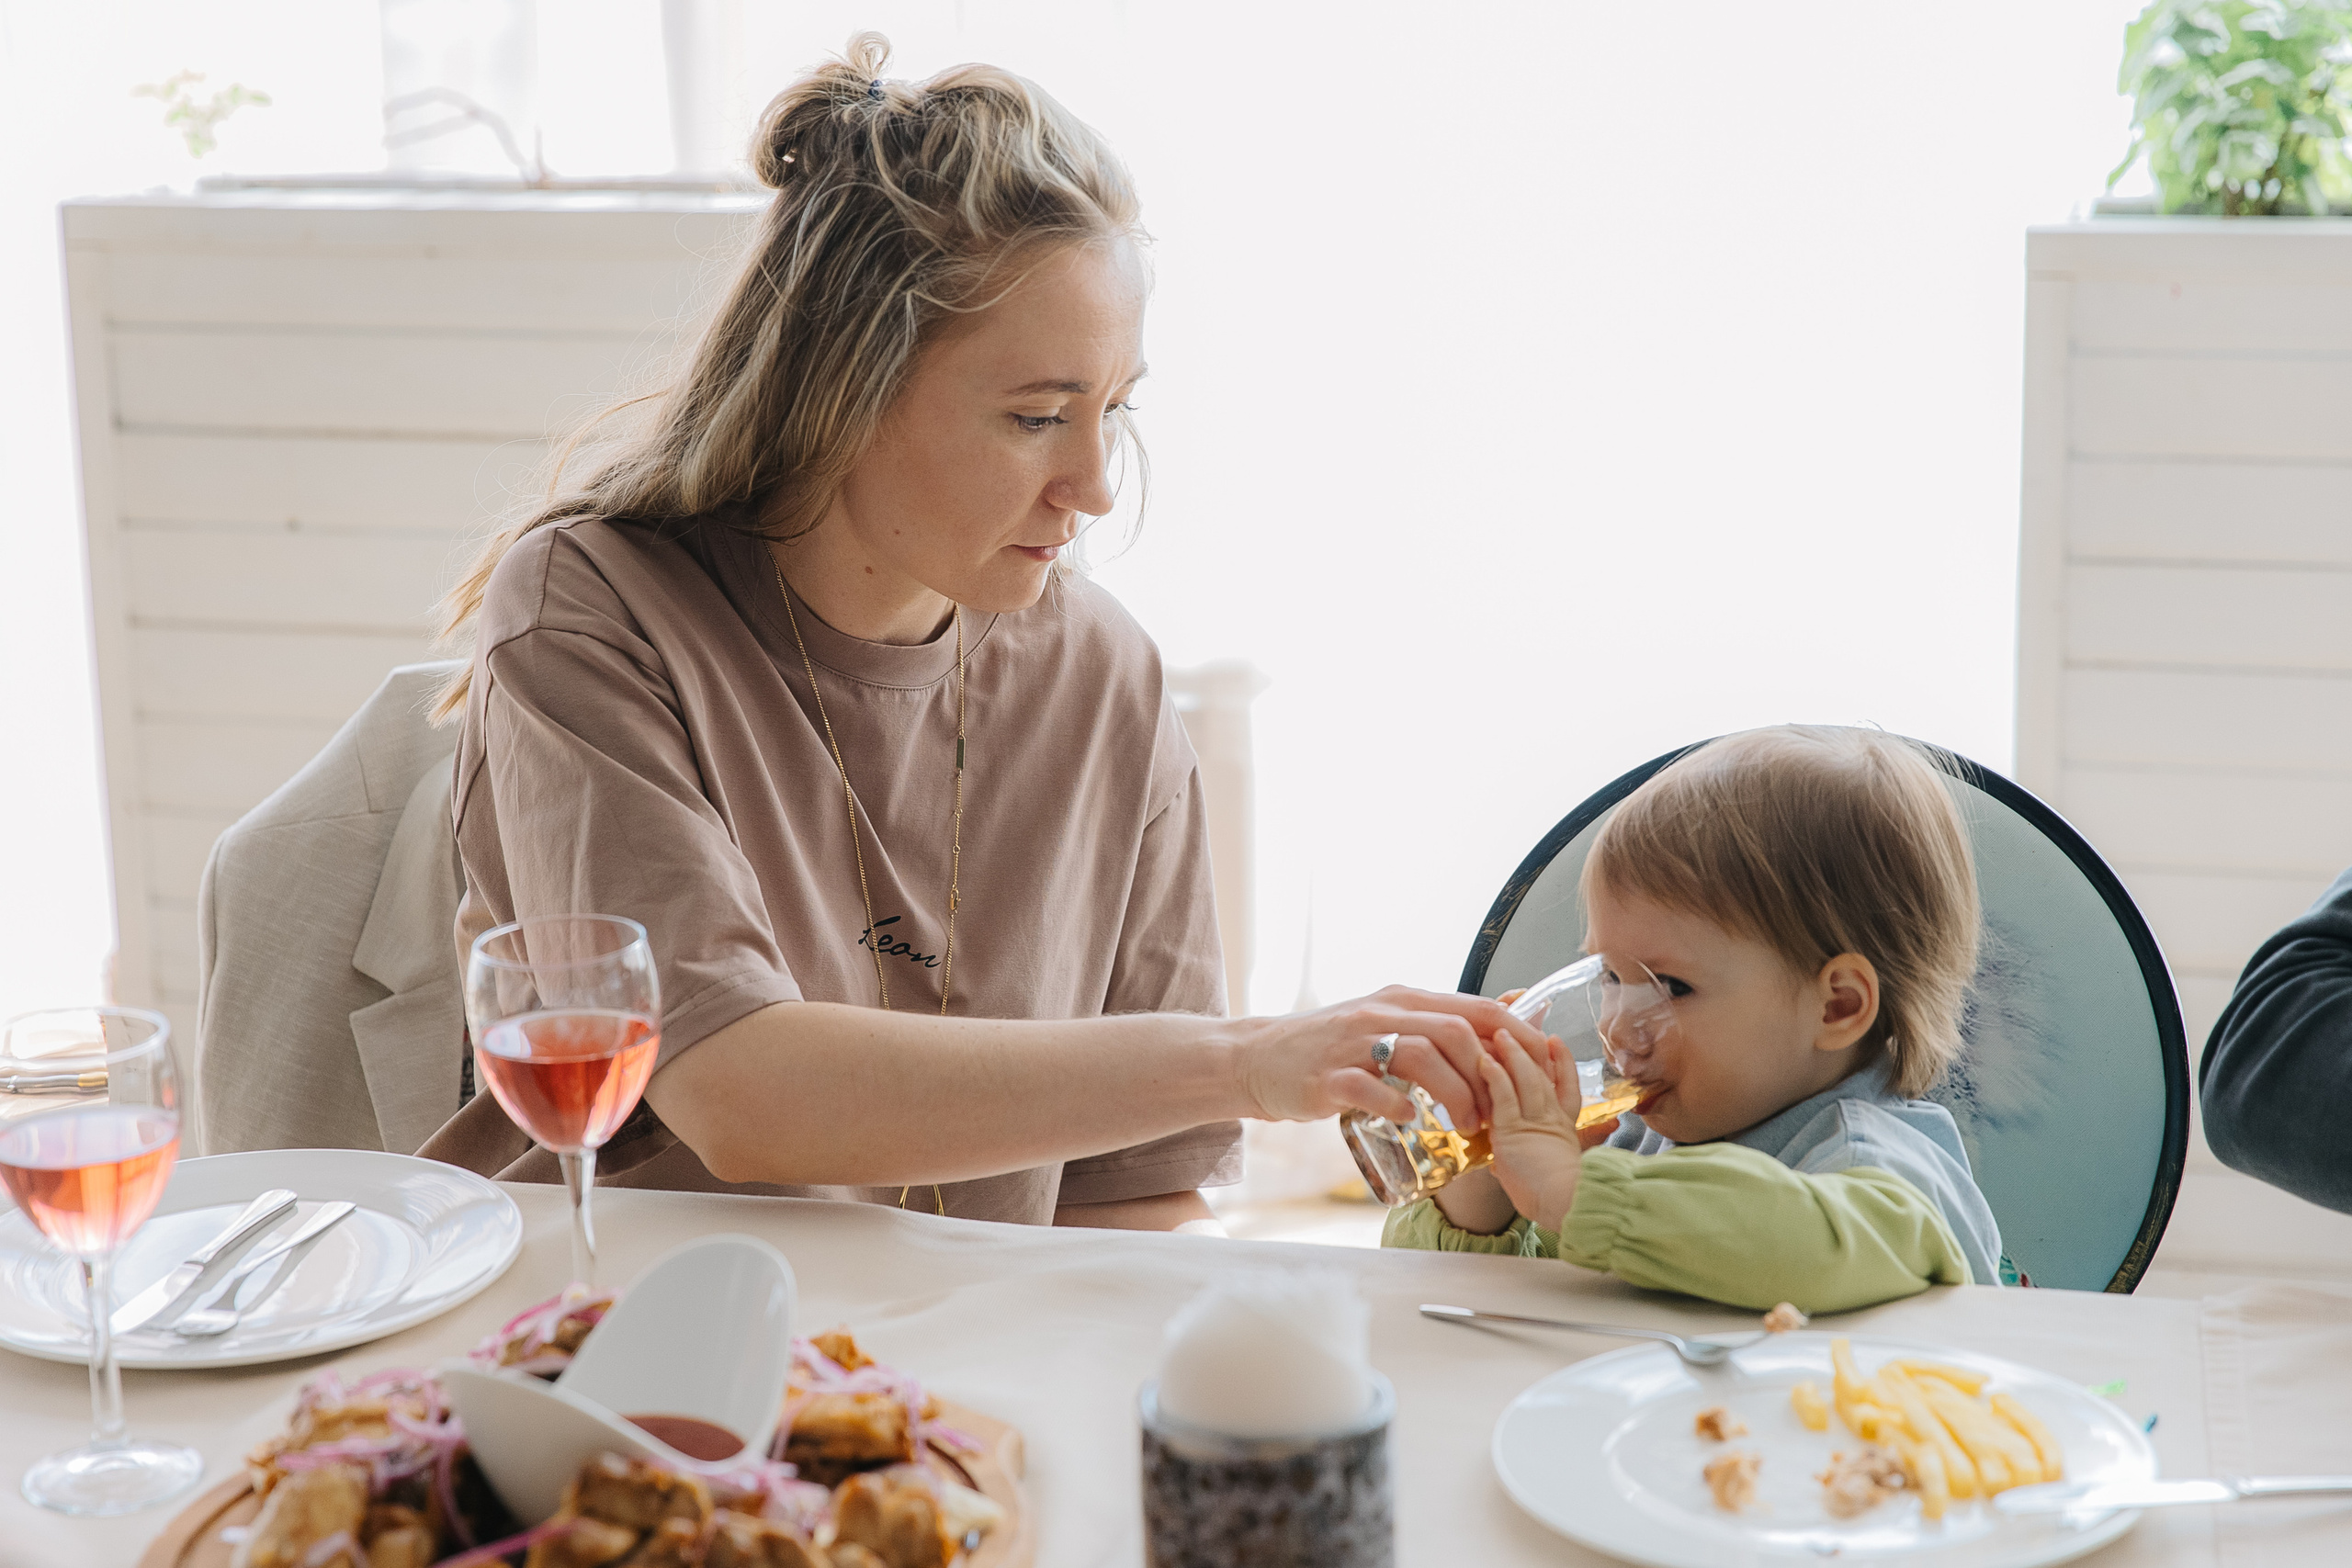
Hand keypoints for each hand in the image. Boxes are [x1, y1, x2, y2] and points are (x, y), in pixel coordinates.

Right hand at [1234, 986, 1548, 1132]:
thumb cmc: (1331, 1048)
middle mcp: (1381, 1013)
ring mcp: (1352, 1044)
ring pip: (1419, 1055)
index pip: (1475, 1008)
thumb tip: (1507, 1015)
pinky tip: (1410, 1120)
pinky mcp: (1327, 1077)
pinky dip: (1397, 1106)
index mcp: (1402, 1000)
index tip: (1539, 1067)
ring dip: (1454, 1094)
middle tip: (1497, 1112)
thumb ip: (1437, 1022)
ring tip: (1466, 1125)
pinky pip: (1370, 1088)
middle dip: (1487, 1074)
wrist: (1258, 1058)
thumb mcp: (1387, 1022)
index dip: (1516, 1036)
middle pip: (1454, 1030)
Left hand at [1480, 1026, 1584, 1231]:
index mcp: (1563, 1129)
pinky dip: (1495, 1076)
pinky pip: (1505, 1096)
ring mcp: (1534, 1122)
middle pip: (1542, 1076)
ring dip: (1511, 1054)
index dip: (1561, 1064)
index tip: (1554, 1043)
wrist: (1567, 1204)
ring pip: (1524, 1079)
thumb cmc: (1558, 1199)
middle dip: (1530, 1049)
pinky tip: (1485, 1060)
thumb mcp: (1550, 1178)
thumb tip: (1501, 1167)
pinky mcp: (1514, 1129)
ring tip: (1498, 1033)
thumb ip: (1529, 1166)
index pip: (1565, 1088)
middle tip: (1521, 1027)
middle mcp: (1551, 1119)